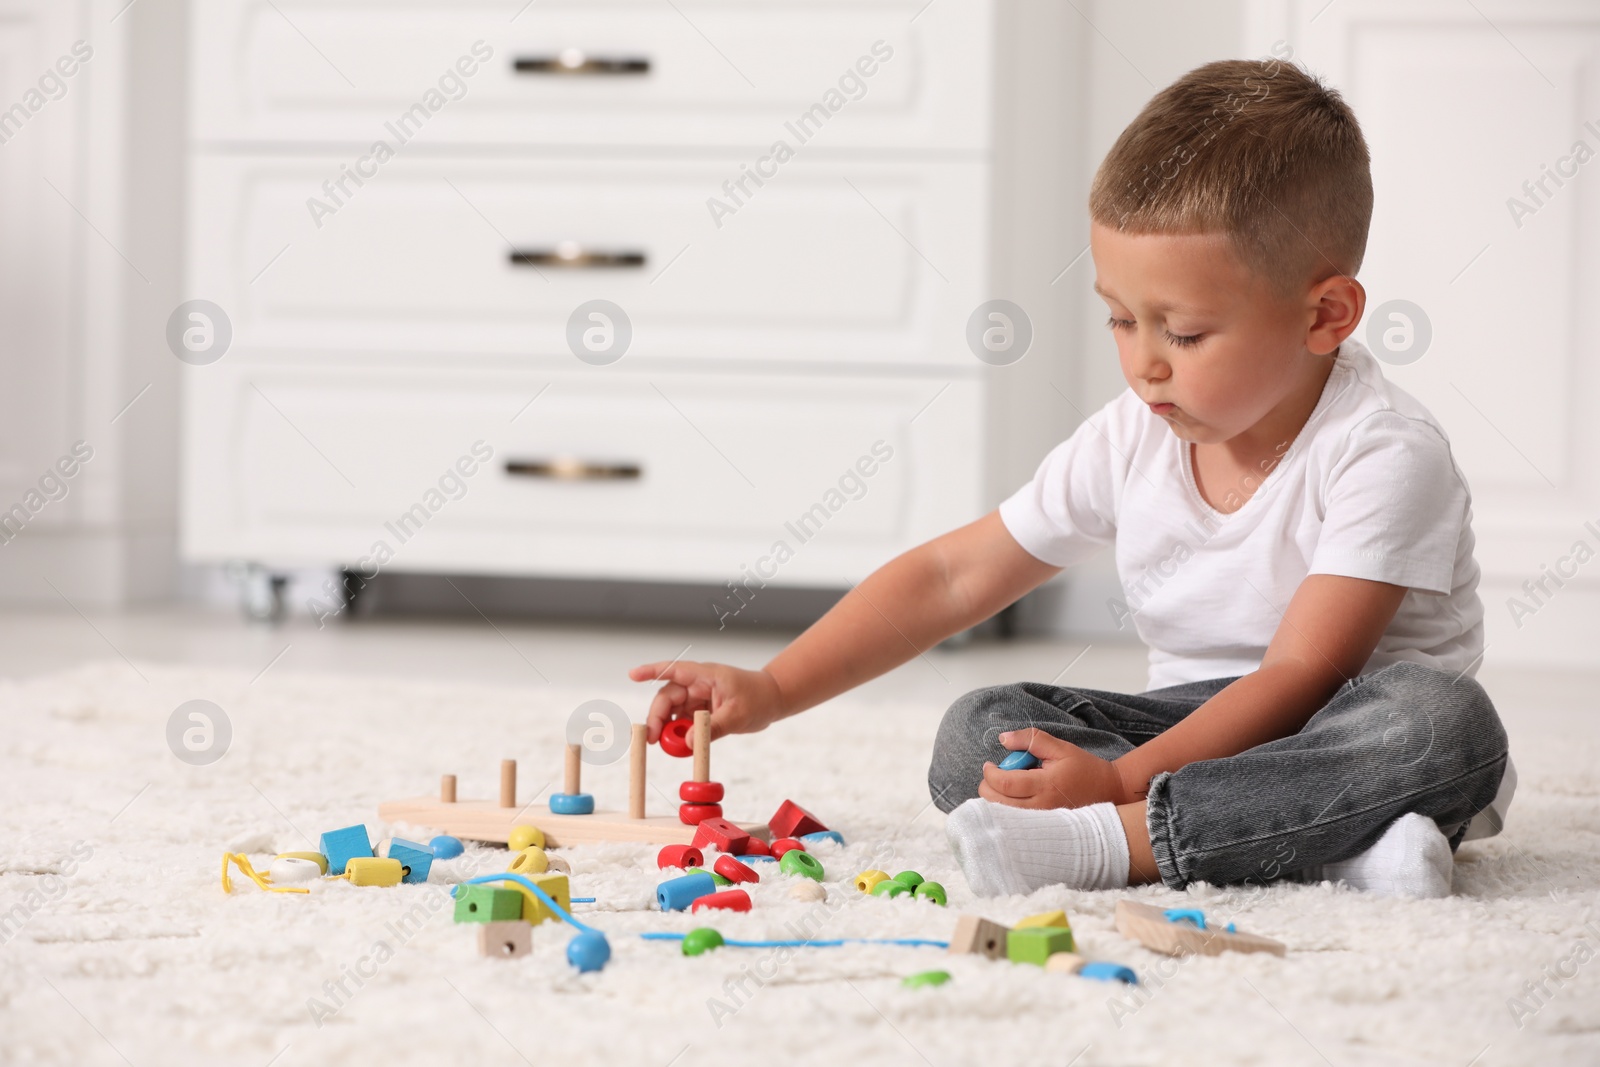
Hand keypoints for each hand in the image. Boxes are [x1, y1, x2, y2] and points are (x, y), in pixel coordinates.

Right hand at [627, 660, 785, 743]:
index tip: (632, 675)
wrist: (773, 700)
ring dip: (667, 728)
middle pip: (667, 697)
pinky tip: (681, 746)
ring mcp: (698, 698)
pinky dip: (679, 734)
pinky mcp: (701, 711)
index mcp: (706, 675)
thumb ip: (713, 728)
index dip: (652, 671)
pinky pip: (683, 722)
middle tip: (653, 740)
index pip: (674, 670)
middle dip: (657, 717)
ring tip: (668, 746)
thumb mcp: (738, 715)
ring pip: (673, 712)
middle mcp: (698, 685)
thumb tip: (688, 742)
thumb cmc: (759, 698)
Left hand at [978, 728, 1131, 808]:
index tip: (990, 764)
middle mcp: (1041, 808)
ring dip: (996, 799)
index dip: (990, 773)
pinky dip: (1006, 810)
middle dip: (988, 787)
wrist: (1109, 792)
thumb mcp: (1060, 748)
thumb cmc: (1084, 769)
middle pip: (997, 804)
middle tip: (994, 774)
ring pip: (1003, 816)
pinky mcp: (1043, 830)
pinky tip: (1015, 798)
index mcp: (1045, 785)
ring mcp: (1041, 822)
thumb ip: (1031, 739)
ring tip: (1008, 785)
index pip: (1005, 784)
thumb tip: (1003, 738)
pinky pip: (1014, 823)